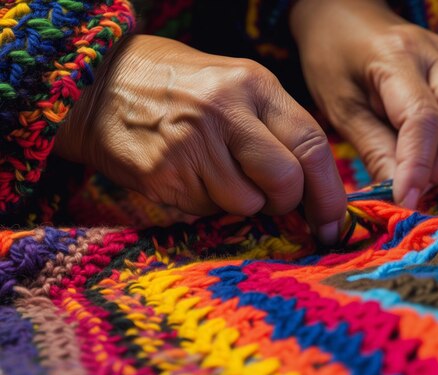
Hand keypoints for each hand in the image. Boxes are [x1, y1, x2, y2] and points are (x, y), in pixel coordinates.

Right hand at [54, 35, 345, 243]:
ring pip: (245, 204)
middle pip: (284, 182)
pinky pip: (205, 211)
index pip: (310, 144)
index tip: (334, 223)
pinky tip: (186, 175)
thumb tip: (311, 189)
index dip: (329, 192)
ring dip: (240, 203)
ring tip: (214, 173)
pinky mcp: (162, 175)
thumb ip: (273, 128)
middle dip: (284, 203)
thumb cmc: (179, 87)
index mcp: (253, 85)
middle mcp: (225, 112)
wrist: (98, 85)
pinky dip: (205, 204)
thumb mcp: (233, 85)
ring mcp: (191, 145)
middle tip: (270, 198)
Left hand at [290, 0, 437, 207]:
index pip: (423, 119)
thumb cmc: (330, 57)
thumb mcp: (339, 105)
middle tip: (413, 189)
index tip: (407, 201)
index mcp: (396, 58)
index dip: (419, 166)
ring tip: (415, 176)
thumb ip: (372, 147)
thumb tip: (399, 193)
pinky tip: (423, 158)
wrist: (339, 13)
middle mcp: (433, 55)